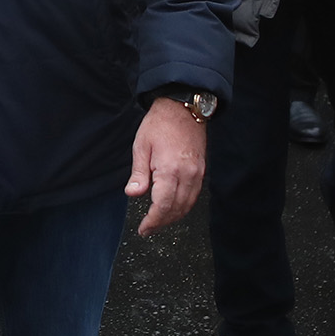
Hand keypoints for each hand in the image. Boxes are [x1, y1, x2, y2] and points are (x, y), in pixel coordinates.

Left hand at [125, 98, 205, 236]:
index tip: (143, 229)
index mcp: (169, 170)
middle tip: (148, 228)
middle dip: (162, 223)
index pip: (162, 206)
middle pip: (176, 209)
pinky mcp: (201, 170)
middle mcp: (187, 175)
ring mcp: (197, 173)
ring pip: (188, 205)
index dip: (152, 222)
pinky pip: (194, 195)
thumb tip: (133, 194)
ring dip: (174, 217)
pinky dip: (184, 206)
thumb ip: (138, 174)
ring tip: (159, 221)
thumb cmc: (159, 124)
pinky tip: (174, 207)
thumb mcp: (141, 146)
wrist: (182, 107)